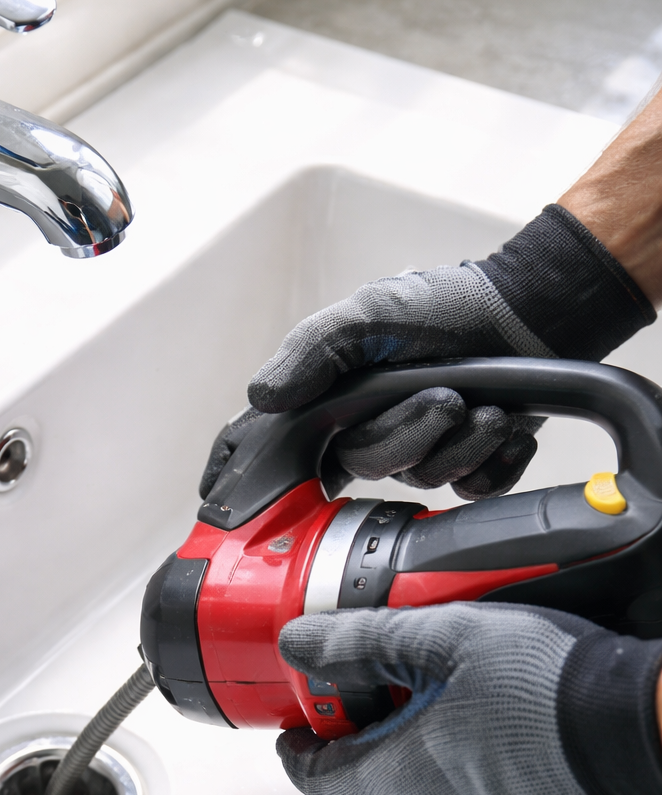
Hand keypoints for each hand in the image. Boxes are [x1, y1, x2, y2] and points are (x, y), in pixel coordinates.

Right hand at [200, 200, 653, 502]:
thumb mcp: (371, 312)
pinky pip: (472, 491)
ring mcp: (422, 449)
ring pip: (426, 479)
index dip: (286, 476)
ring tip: (489, 407)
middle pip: (369, 465)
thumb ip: (313, 350)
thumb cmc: (451, 303)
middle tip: (448, 398)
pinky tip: (506, 429)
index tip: (306, 472)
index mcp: (339, 399)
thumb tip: (260, 396)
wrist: (534, 309)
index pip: (295, 451)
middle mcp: (374, 428)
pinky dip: (496, 462)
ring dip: (464, 442)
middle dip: (413, 433)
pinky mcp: (469, 464)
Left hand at [276, 603, 661, 794]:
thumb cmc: (543, 684)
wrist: (628, 726)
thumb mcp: (440, 636)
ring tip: (411, 749)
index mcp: (400, 771)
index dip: (298, 757)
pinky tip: (469, 773)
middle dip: (346, 775)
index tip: (297, 737)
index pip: (320, 781)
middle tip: (352, 737)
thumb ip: (361, 640)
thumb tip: (300, 642)